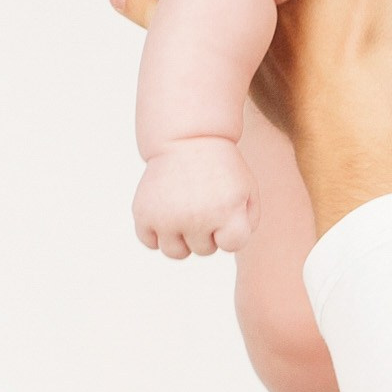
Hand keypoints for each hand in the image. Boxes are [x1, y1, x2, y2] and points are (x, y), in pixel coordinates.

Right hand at [134, 135, 256, 258]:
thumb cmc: (221, 168)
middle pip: (204, 250)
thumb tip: (227, 246)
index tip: (227, 211)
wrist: (187, 138)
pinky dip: (156, 233)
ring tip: (185, 213)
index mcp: (227, 212)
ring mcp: (167, 217)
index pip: (231, 245)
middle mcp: (196, 218)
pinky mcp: (143, 213)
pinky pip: (149, 242)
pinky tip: (166, 213)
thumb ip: (249, 222)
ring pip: (176, 252)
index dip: (230, 230)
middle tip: (204, 203)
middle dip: (207, 232)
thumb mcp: (247, 190)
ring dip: (182, 238)